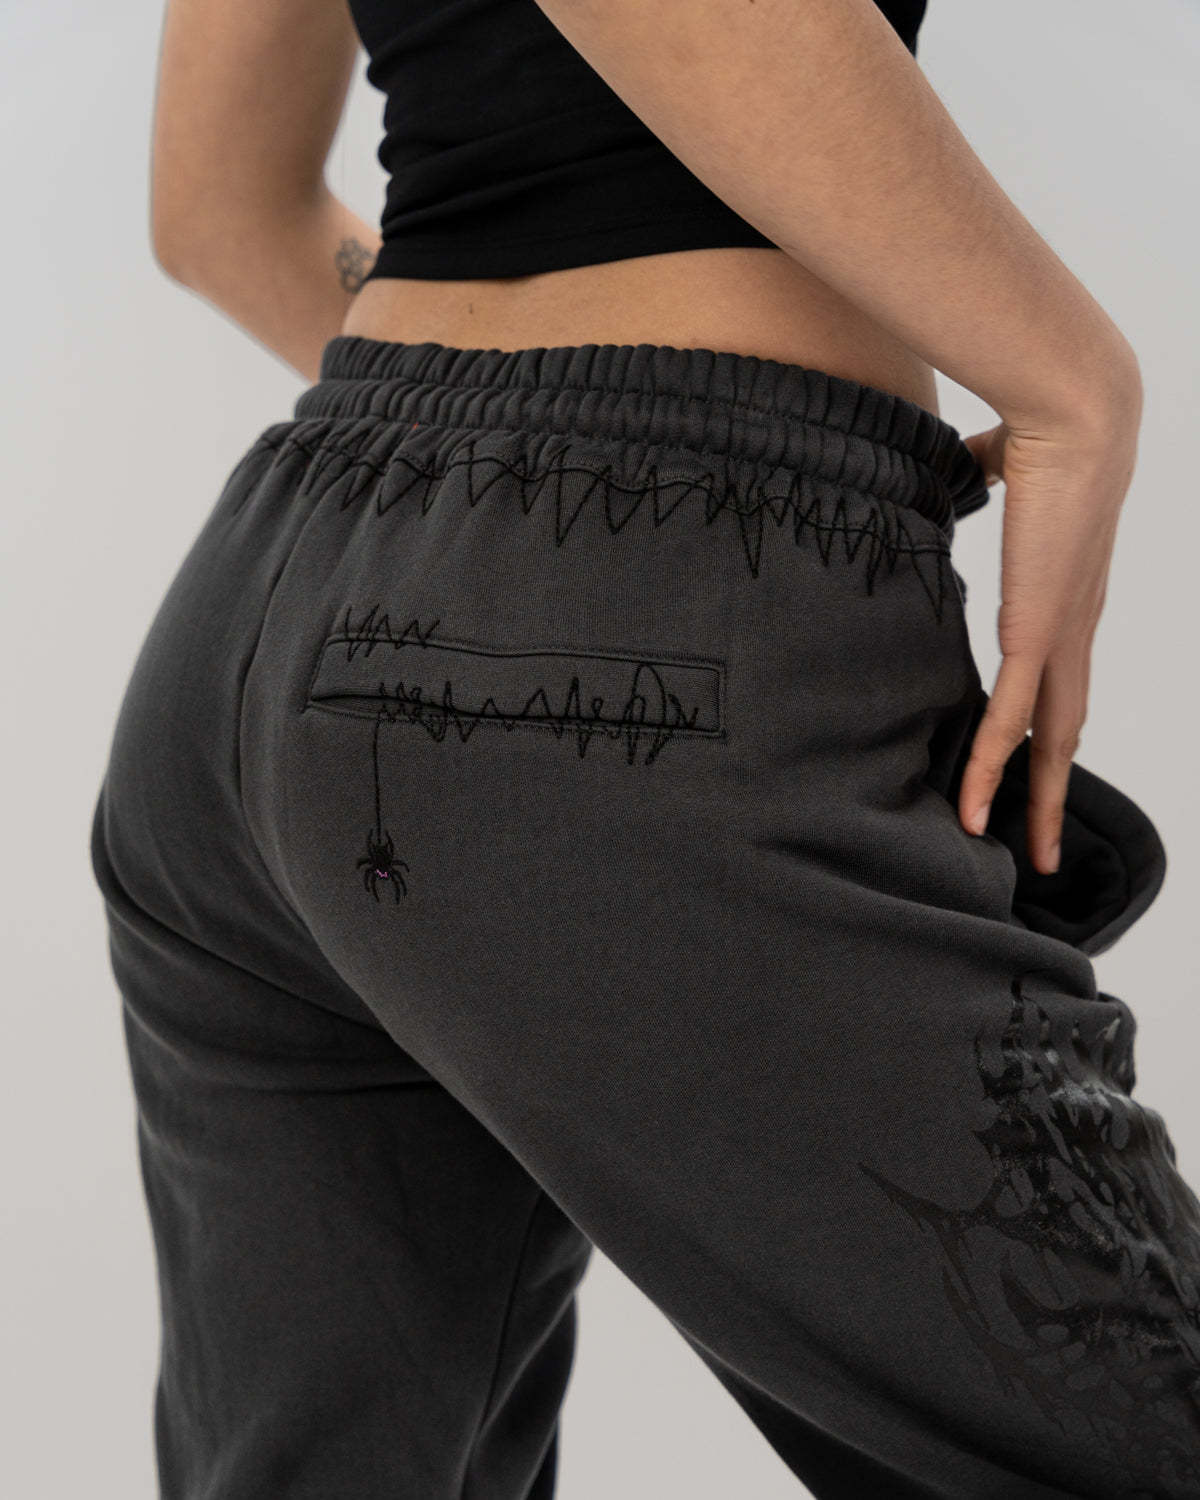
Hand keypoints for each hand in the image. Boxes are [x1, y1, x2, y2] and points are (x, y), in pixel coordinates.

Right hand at [957, 385, 1141, 874]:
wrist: (1081, 416)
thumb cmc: (1048, 428)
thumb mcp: (1004, 467)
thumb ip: (984, 479)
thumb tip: (963, 464)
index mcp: (1065, 597)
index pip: (1058, 679)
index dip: (1048, 727)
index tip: (1033, 762)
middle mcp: (1073, 629)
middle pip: (1066, 731)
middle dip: (1055, 793)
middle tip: (1042, 845)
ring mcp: (1060, 637)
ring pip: (1049, 742)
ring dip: (1037, 802)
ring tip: (1026, 854)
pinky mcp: (1038, 634)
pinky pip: (1009, 719)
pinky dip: (990, 769)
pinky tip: (975, 810)